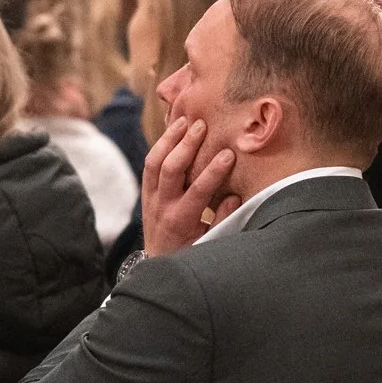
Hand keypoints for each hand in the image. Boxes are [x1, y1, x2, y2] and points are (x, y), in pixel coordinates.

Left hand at [141, 113, 238, 255]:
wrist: (158, 262)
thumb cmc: (191, 252)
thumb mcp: (209, 242)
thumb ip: (223, 220)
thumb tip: (236, 195)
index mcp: (181, 221)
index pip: (198, 190)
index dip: (213, 171)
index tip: (229, 154)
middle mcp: (162, 207)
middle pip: (171, 169)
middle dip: (187, 145)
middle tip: (202, 125)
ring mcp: (150, 198)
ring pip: (154, 162)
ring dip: (169, 139)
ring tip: (184, 120)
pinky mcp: (145, 192)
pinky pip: (149, 164)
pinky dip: (160, 145)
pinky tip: (172, 131)